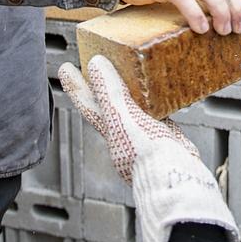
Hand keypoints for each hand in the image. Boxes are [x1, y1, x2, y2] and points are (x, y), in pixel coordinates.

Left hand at [60, 56, 238, 241]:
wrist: (176, 178)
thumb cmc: (146, 154)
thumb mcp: (122, 118)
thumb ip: (109, 93)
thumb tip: (95, 63)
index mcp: (110, 129)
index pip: (87, 103)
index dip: (76, 85)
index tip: (65, 67)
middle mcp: (125, 134)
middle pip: (108, 106)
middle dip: (101, 87)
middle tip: (97, 65)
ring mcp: (145, 137)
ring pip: (134, 111)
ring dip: (131, 94)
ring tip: (131, 74)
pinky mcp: (167, 139)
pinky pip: (159, 116)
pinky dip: (158, 105)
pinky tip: (165, 97)